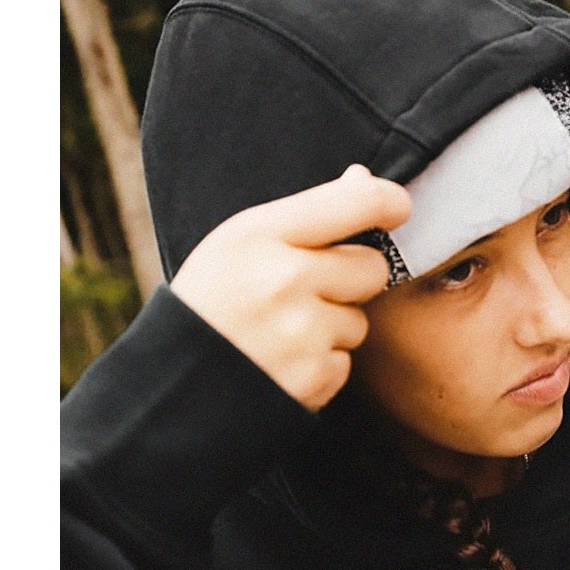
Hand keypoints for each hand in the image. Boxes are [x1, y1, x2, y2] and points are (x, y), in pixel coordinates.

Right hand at [170, 164, 410, 410]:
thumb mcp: (236, 245)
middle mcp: (284, 278)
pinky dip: (321, 366)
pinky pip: (346, 362)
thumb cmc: (209, 306)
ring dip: (333, 329)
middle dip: (353, 280)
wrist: (171, 389)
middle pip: (372, 267)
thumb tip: (363, 179)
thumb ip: (303, 217)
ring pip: (360, 320)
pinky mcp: (314, 376)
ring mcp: (302, 331)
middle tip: (309, 291)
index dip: (387, 201)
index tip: (398, 206)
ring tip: (281, 335)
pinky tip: (282, 365)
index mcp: (259, 235)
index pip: (353, 204)